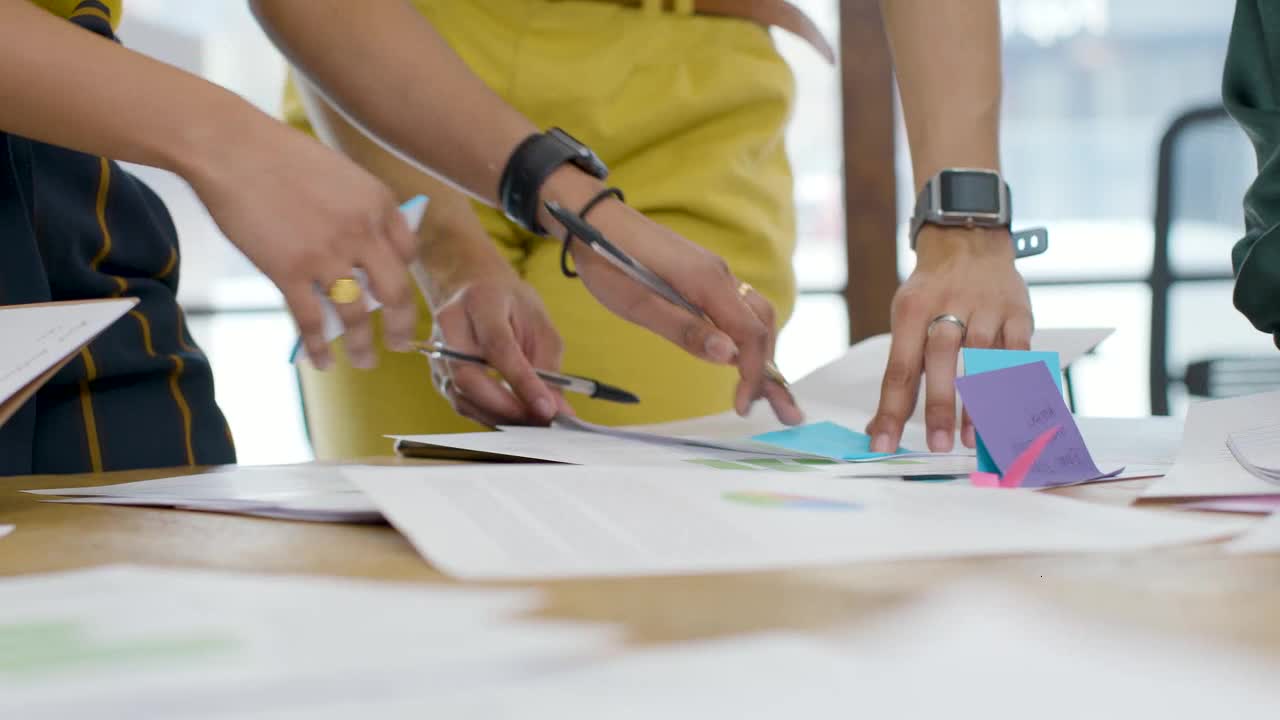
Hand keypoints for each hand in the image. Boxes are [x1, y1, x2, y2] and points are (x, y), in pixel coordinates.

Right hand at [181, 116, 416, 369]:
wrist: (231, 148)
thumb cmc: (279, 155)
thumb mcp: (339, 173)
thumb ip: (360, 209)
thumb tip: (366, 246)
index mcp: (379, 204)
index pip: (408, 253)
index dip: (404, 277)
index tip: (397, 296)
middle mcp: (362, 233)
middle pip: (396, 293)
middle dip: (401, 326)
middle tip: (400, 344)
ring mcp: (327, 255)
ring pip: (355, 315)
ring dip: (361, 346)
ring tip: (364, 362)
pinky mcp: (289, 271)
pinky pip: (312, 321)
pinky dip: (319, 346)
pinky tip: (322, 361)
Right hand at [427, 269, 571, 426]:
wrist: (475, 291)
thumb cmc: (510, 305)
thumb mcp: (539, 322)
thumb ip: (548, 364)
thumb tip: (557, 409)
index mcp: (480, 301)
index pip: (497, 346)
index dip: (522, 381)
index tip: (547, 407)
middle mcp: (450, 325)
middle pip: (468, 376)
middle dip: (506, 406)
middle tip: (540, 420)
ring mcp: (438, 351)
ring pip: (461, 396)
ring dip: (499, 417)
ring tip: (532, 422)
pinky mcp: (438, 374)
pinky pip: (462, 404)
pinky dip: (489, 417)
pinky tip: (513, 419)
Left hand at [544, 175, 802, 425]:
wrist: (594, 218)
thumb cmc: (608, 260)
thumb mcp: (637, 304)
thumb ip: (684, 330)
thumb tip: (729, 356)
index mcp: (707, 281)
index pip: (750, 334)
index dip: (754, 374)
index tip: (743, 407)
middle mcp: (721, 274)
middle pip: (763, 326)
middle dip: (772, 371)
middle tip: (783, 413)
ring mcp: (715, 273)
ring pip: (756, 317)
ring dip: (765, 355)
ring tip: (764, 392)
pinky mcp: (704, 275)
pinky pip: (739, 309)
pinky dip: (749, 338)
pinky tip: (743, 359)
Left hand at [867, 226, 1031, 452]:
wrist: (968, 241)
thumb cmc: (931, 292)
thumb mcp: (905, 319)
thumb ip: (898, 372)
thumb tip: (878, 425)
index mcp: (912, 311)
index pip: (899, 368)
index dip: (891, 410)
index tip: (883, 444)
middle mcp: (948, 306)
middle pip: (941, 359)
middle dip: (939, 405)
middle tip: (937, 445)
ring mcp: (987, 308)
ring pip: (983, 358)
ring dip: (979, 401)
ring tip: (973, 440)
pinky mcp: (1018, 311)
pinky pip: (1020, 352)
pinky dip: (1016, 384)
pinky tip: (1013, 413)